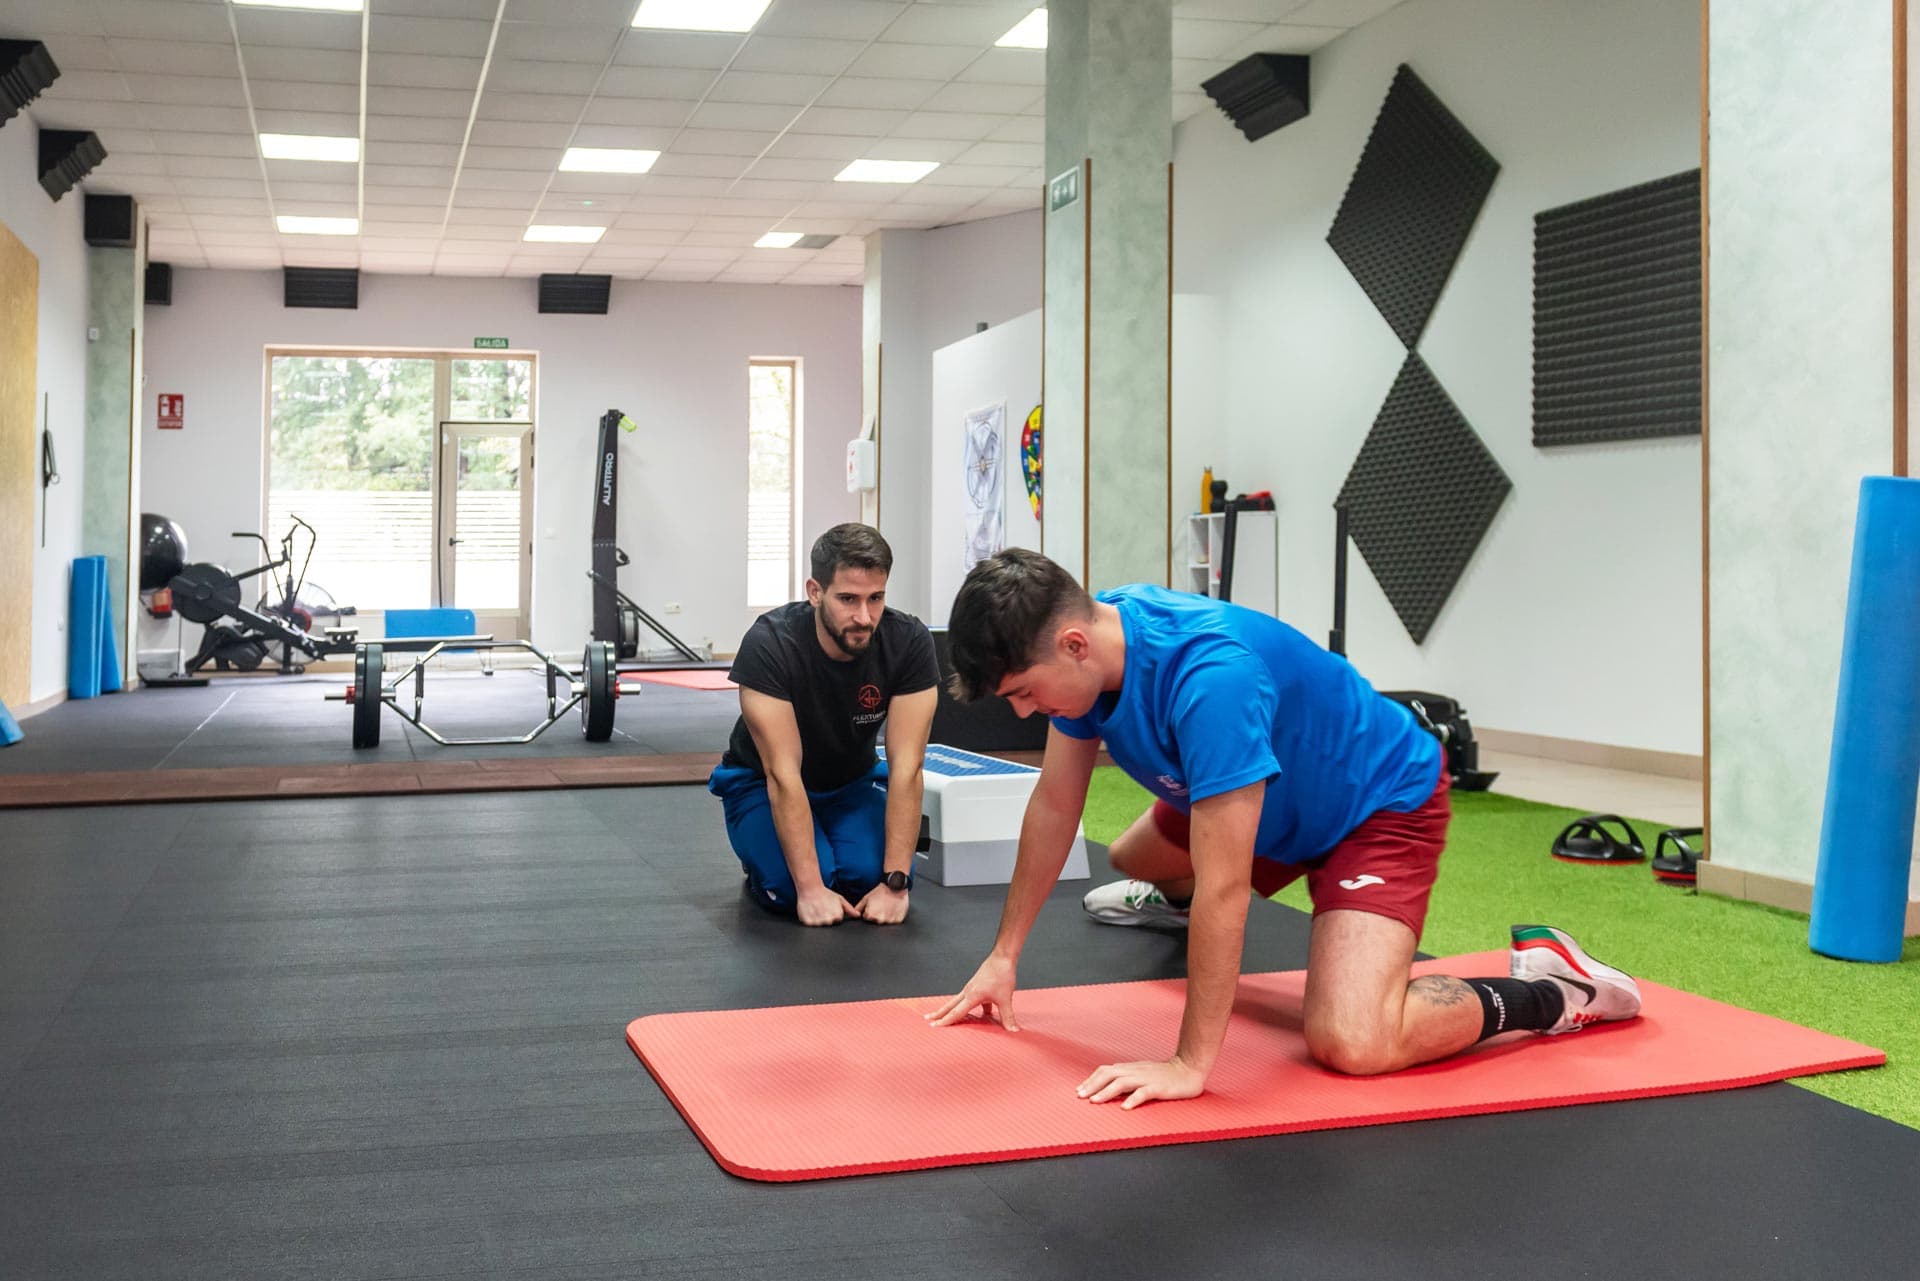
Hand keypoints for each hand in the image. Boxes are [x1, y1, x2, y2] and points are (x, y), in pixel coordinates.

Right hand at [796, 884, 859, 926]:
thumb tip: (858, 915)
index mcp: (837, 916)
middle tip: (822, 908)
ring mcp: (818, 922)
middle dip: (826, 918)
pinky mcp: (808, 923)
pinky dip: (810, 920)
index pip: (837, 921)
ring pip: (819, 925)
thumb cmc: (825, 893)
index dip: (833, 914)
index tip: (829, 908)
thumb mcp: (839, 899)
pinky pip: (810, 925)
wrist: (810, 888)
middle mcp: (828, 920)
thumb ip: (849, 909)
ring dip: (818, 919)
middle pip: (828, 924)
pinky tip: (811, 912)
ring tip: (817, 909)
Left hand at [855, 884, 909, 924]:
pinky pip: (894, 921)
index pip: (867, 918)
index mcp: (870, 915)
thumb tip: (854, 914)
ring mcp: (889, 921)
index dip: (869, 911)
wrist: (895, 886)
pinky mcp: (898, 920)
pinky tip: (893, 908)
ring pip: (885, 921)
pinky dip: (893, 916)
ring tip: (887, 906)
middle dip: (877, 915)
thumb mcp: (866, 898)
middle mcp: (879, 920)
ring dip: (885, 916)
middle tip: (881, 905)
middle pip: (876, 921)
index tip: (874, 906)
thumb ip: (858, 907)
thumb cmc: (881, 891)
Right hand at [924, 953, 1019, 1030]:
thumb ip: (1008, 1017)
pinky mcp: (978, 986)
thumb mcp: (1005, 999)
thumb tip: (1013, 1031)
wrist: (1003, 957)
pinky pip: (971, 999)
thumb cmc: (1002, 976)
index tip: (934, 1026)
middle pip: (950, 1006)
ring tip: (944, 1016)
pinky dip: (971, 1007)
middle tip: (927, 1019)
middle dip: (939, 1013)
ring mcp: (972, 988)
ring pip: (958, 1002)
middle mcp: (968, 992)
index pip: (956, 1012)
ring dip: (951, 1009)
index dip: (945, 1021)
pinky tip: (982, 1014)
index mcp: (972, 996)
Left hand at [1077, 1056, 1206, 1109]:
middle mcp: (1136, 1071)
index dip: (1092, 1079)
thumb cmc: (1165, 1074)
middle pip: (1109, 1074)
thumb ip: (1128, 1079)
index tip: (1080, 1090)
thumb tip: (1109, 1089)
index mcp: (1131, 1068)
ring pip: (1122, 1082)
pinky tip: (1125, 1108)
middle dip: (1093, 1085)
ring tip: (1095, 1101)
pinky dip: (1133, 1099)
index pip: (1106, 1070)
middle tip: (1080, 1096)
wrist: (1189, 1068)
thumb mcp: (1143, 1074)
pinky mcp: (1159, 1087)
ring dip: (1106, 1092)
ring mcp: (1147, 1078)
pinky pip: (1144, 1092)